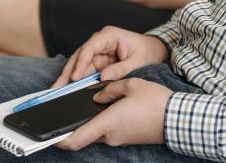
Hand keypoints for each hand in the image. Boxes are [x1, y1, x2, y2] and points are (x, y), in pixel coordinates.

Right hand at [52, 26, 167, 86]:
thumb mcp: (138, 61)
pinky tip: (68, 88)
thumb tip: (102, 77)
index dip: (81, 62)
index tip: (75, 77)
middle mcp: (100, 41)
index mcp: (109, 35)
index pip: (90, 47)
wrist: (155, 50)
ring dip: (69, 76)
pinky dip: (78, 79)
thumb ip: (121, 69)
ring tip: (58, 89)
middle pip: (80, 55)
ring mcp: (98, 51)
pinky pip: (86, 70)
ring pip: (80, 63)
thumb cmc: (148, 51)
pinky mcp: (99, 61)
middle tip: (57, 86)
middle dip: (68, 71)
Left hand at [55, 78, 171, 150]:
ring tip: (98, 101)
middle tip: (69, 109)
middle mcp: (110, 135)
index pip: (74, 140)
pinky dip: (104, 120)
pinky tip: (112, 106)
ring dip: (92, 120)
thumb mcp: (130, 85)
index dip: (57, 140)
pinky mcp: (126, 138)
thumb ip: (109, 89)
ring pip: (96, 130)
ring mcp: (118, 139)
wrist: (177, 120)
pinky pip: (108, 130)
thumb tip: (97, 95)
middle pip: (83, 134)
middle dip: (74, 124)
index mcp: (107, 123)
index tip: (47, 136)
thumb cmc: (156, 103)